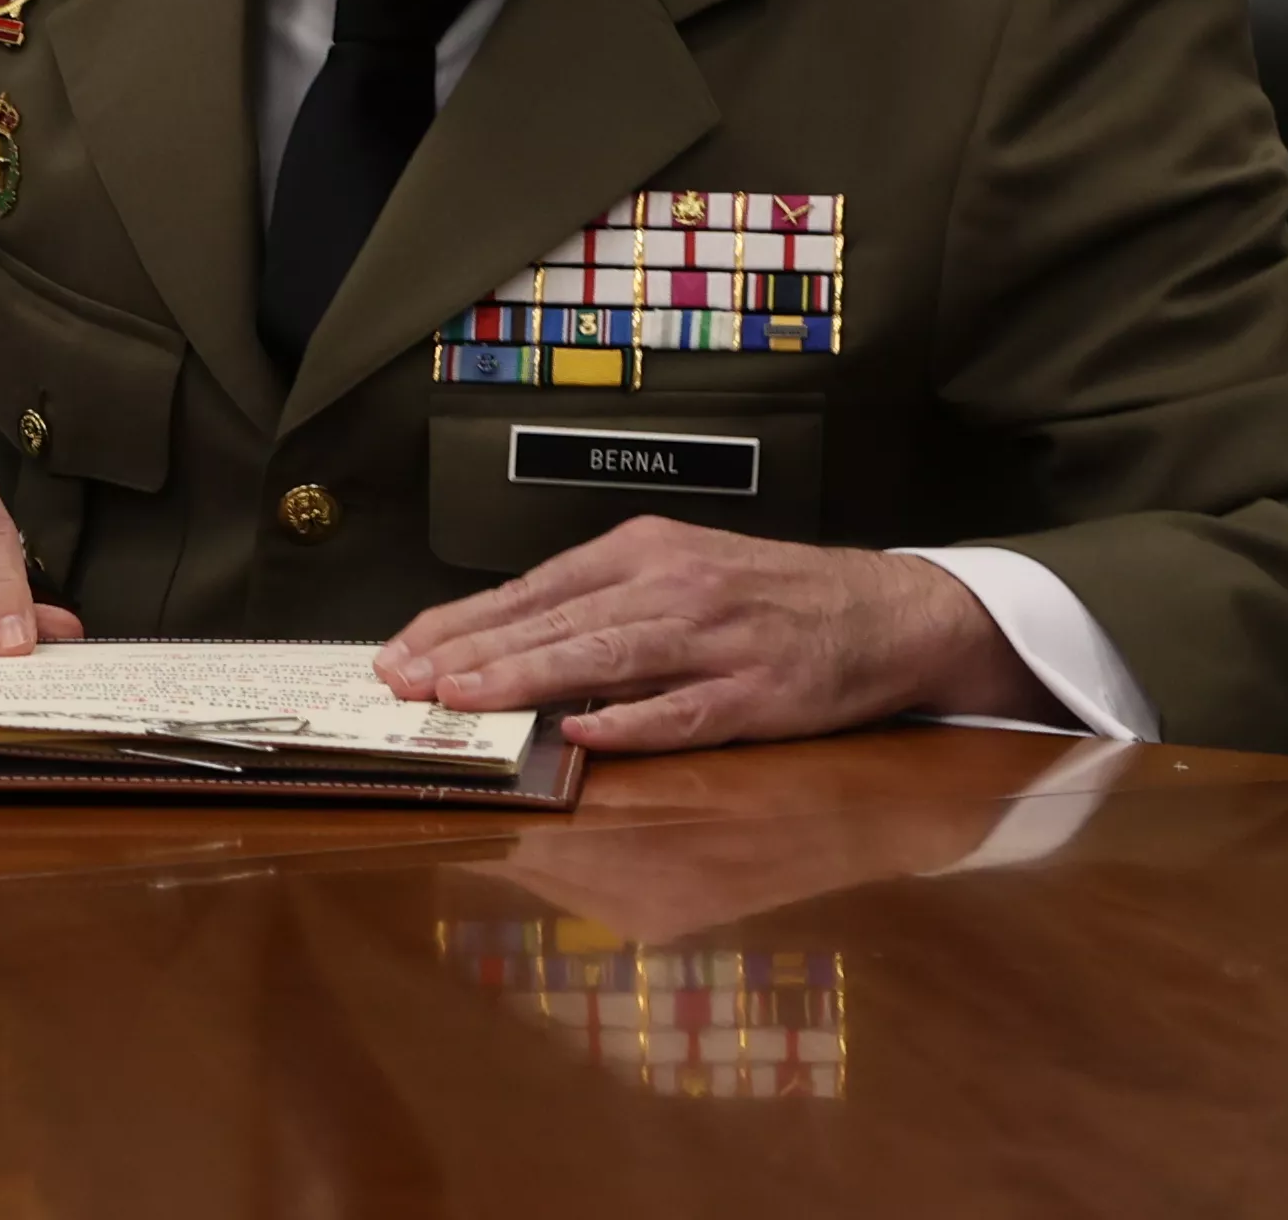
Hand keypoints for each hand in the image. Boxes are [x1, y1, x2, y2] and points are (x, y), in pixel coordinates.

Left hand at [371, 519, 1053, 751]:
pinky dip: (632, 722)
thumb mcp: (679, 575)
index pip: (533, 589)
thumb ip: (600, 607)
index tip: (401, 651)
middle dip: (472, 653)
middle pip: (556, 620)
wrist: (886, 611)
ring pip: (606, 657)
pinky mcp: (758, 692)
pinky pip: (685, 711)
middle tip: (406, 682)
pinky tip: (583, 733)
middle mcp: (673, 586)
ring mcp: (716, 640)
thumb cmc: (767, 598)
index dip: (462, 622)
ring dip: (528, 679)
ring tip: (465, 700)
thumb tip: (501, 644)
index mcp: (645, 553)